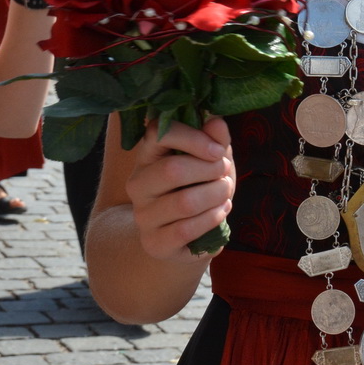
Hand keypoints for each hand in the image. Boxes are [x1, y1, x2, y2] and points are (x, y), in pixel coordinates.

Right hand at [124, 117, 235, 261]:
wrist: (188, 233)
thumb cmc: (200, 186)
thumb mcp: (211, 158)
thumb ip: (215, 140)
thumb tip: (216, 121)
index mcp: (148, 155)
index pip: (158, 133)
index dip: (192, 137)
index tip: (218, 150)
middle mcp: (138, 183)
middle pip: (173, 170)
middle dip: (210, 170)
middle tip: (225, 173)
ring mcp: (143, 215)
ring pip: (184, 202)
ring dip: (216, 195)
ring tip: (226, 192)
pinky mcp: (154, 242)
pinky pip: (186, 230)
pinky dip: (212, 218)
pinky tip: (221, 211)